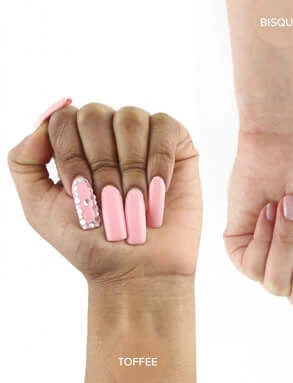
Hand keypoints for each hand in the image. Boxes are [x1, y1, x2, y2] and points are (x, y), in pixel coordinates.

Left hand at [8, 100, 200, 281]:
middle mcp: (109, 132)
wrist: (135, 268)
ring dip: (129, 166)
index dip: (70, 154)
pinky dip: (159, 160)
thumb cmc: (89, 242)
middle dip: (100, 163)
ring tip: (133, 202)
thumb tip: (43, 122)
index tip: (80, 193)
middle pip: (95, 114)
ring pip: (131, 118)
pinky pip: (166, 127)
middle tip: (109, 201)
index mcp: (75, 142)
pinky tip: (158, 190)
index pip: (64, 118)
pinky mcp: (179, 145)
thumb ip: (23, 160)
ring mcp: (144, 136)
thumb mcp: (37, 206)